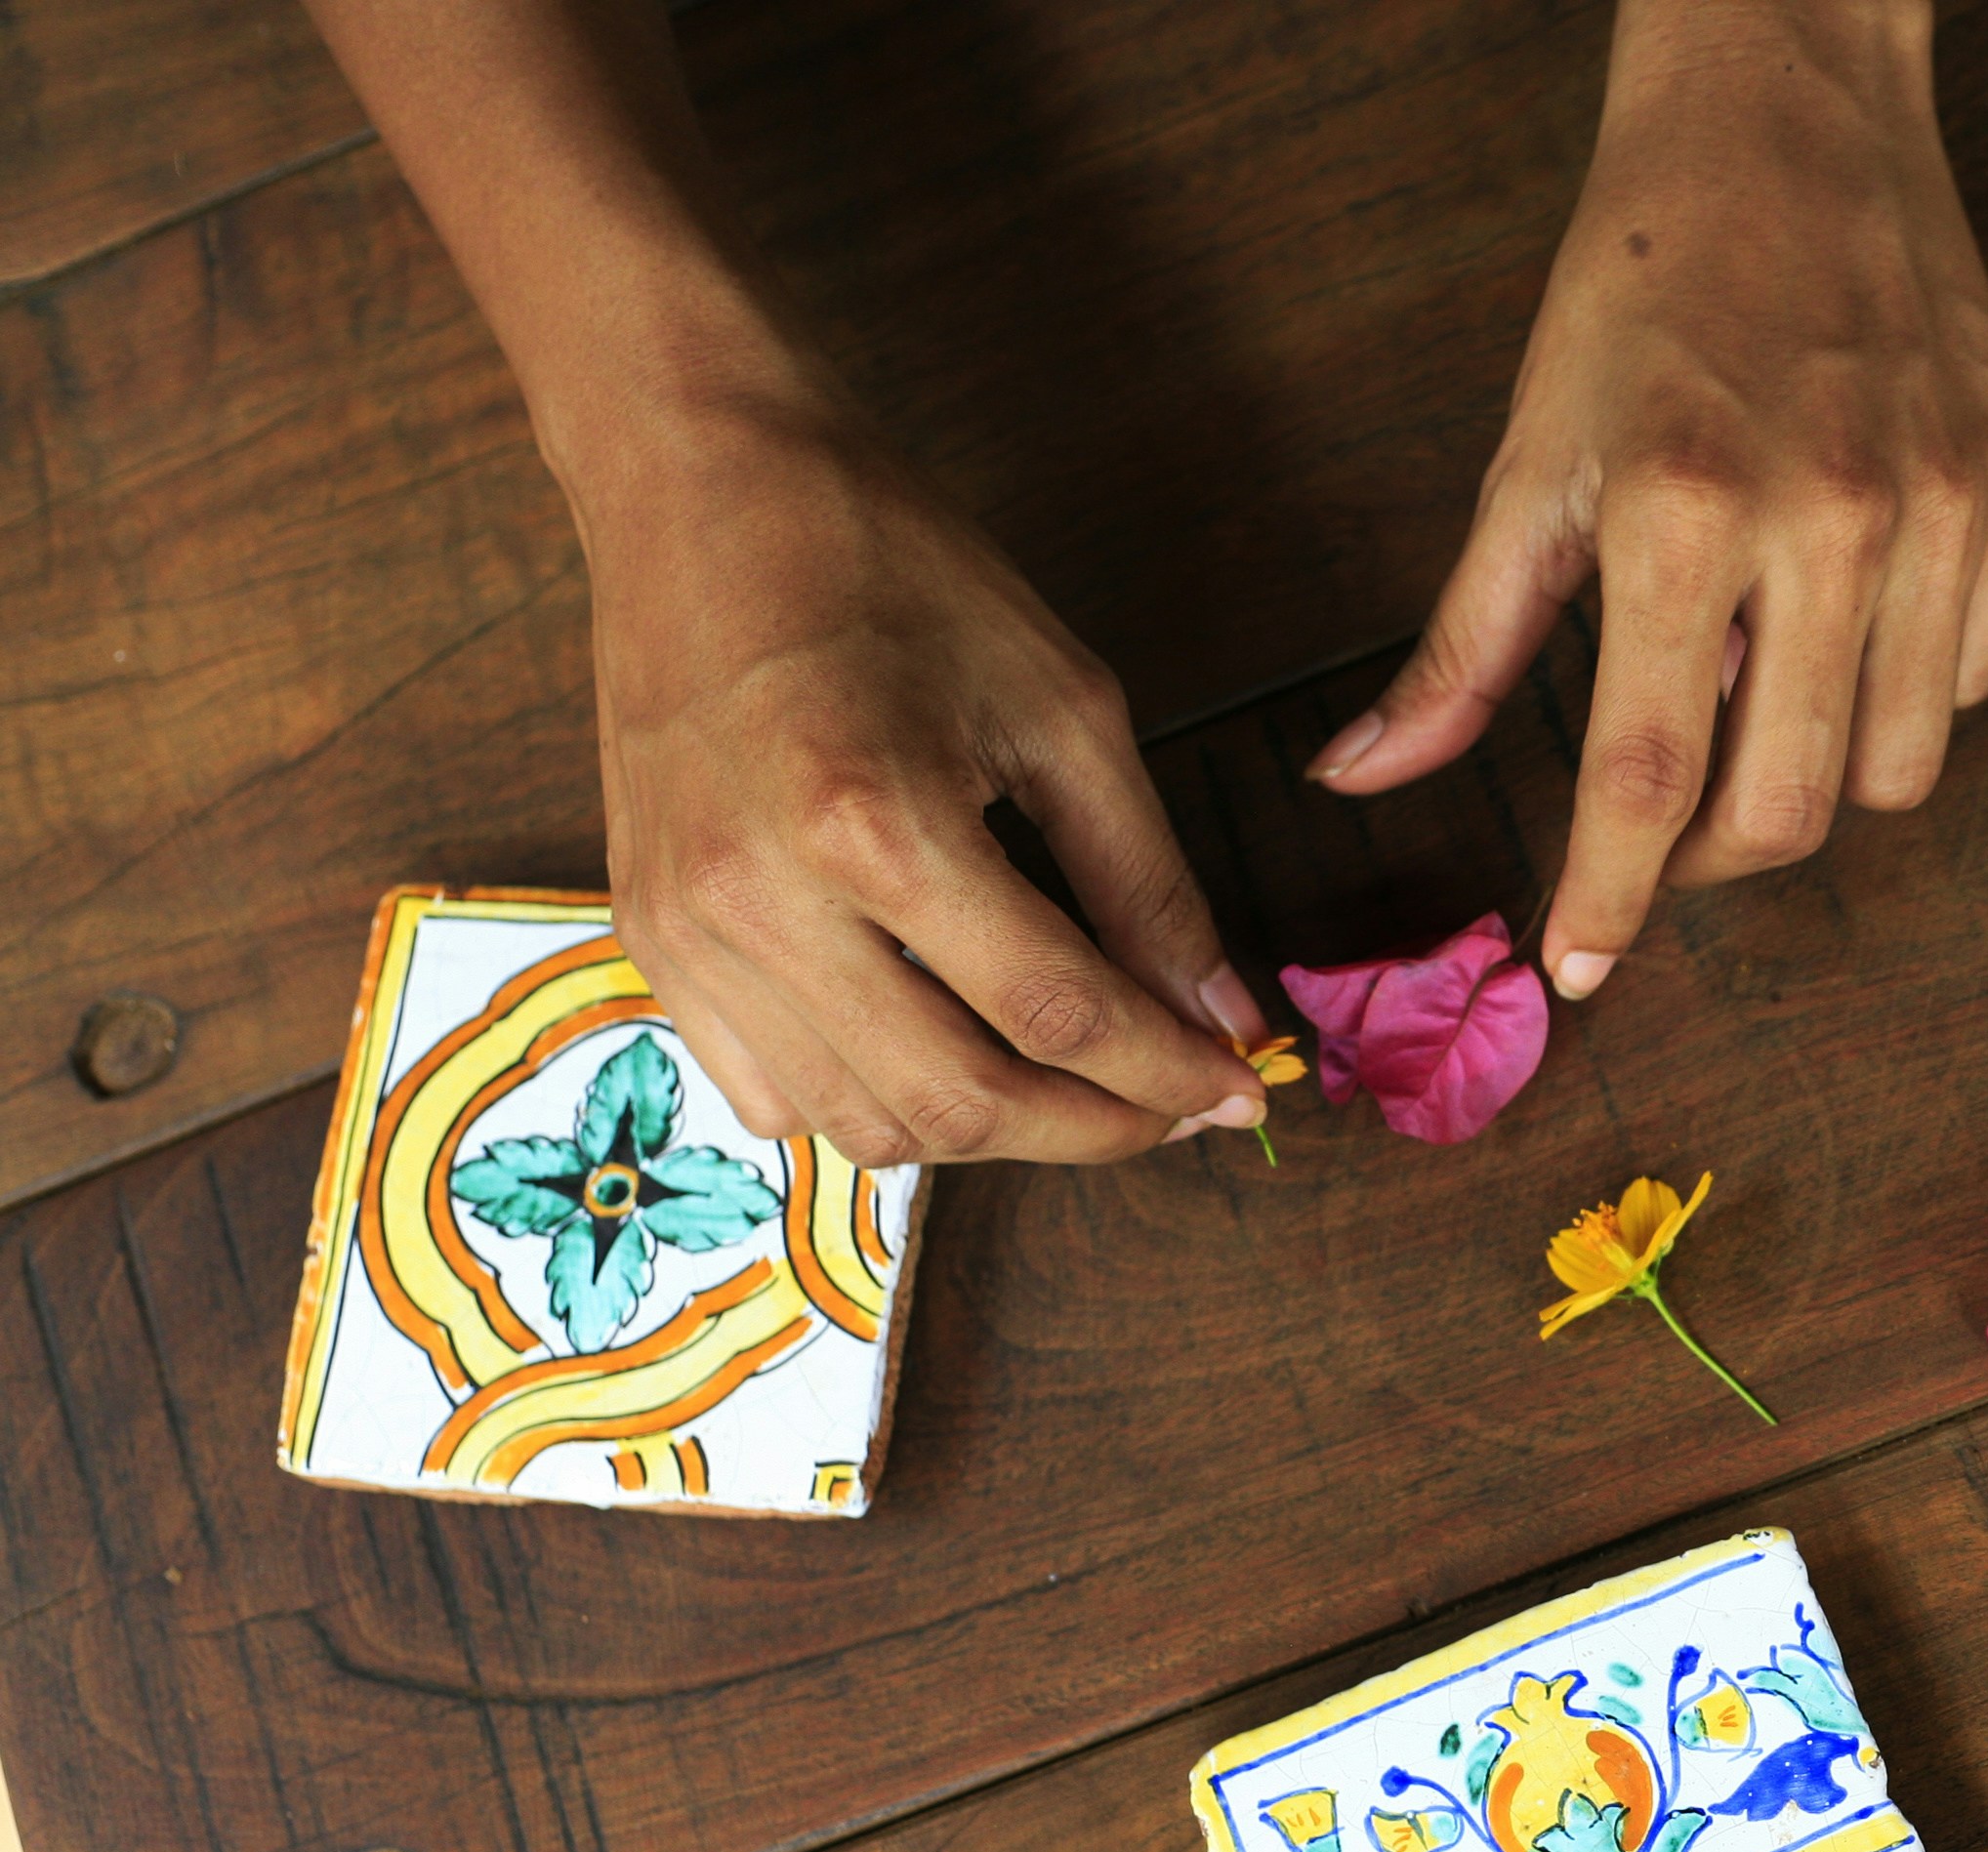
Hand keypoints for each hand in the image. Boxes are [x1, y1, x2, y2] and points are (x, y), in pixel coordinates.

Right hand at [582, 377, 1268, 1162]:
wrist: (697, 480)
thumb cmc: (886, 562)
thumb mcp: (1062, 704)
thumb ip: (1145, 877)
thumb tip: (1215, 1012)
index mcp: (874, 822)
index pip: (1057, 1014)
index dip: (1168, 1073)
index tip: (1237, 1089)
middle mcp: (761, 899)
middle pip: (960, 1103)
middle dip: (1091, 1131)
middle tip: (1168, 1107)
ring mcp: (688, 929)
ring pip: (864, 1126)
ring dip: (988, 1131)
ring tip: (1071, 1088)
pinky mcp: (646, 934)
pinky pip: (771, 1095)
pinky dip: (875, 1107)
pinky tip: (944, 1054)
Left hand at [1311, 0, 1987, 997]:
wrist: (1793, 116)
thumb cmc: (1645, 284)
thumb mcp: (1531, 458)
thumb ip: (1464, 645)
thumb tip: (1359, 776)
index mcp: (1687, 513)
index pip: (1652, 777)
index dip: (1613, 899)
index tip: (1584, 970)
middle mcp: (1836, 520)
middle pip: (1793, 807)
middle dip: (1715, 857)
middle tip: (1668, 831)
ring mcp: (1950, 508)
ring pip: (1901, 767)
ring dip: (1820, 772)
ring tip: (1761, 681)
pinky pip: (1973, 676)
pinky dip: (1905, 683)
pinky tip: (1846, 609)